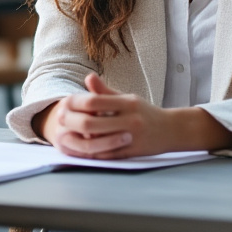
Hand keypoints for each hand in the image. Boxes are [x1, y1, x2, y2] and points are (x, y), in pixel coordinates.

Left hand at [36, 74, 174, 158]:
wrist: (171, 130)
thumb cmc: (144, 112)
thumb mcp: (127, 98)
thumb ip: (105, 91)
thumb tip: (87, 77)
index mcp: (128, 103)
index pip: (95, 101)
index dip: (76, 103)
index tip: (63, 104)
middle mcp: (131, 119)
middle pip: (92, 122)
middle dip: (72, 122)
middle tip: (60, 121)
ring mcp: (132, 137)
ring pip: (97, 141)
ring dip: (78, 139)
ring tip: (65, 135)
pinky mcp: (132, 153)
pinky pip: (107, 155)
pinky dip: (91, 153)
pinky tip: (79, 149)